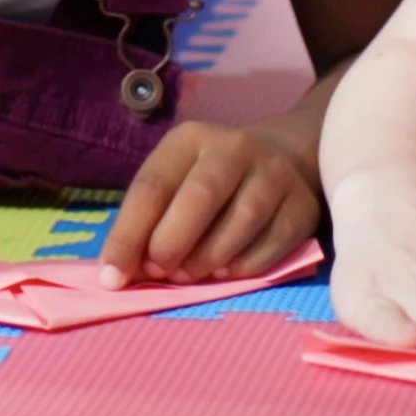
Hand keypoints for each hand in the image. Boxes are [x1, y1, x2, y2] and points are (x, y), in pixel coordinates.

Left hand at [101, 121, 318, 287]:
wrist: (281, 158)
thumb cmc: (210, 181)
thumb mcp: (174, 183)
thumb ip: (147, 222)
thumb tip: (119, 273)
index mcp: (190, 139)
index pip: (152, 185)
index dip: (128, 234)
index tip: (112, 276)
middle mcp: (235, 147)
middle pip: (201, 195)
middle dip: (172, 241)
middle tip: (161, 271)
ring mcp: (274, 173)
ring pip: (242, 218)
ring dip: (210, 257)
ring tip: (192, 274)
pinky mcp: (302, 204)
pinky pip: (276, 241)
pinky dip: (247, 265)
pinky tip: (228, 272)